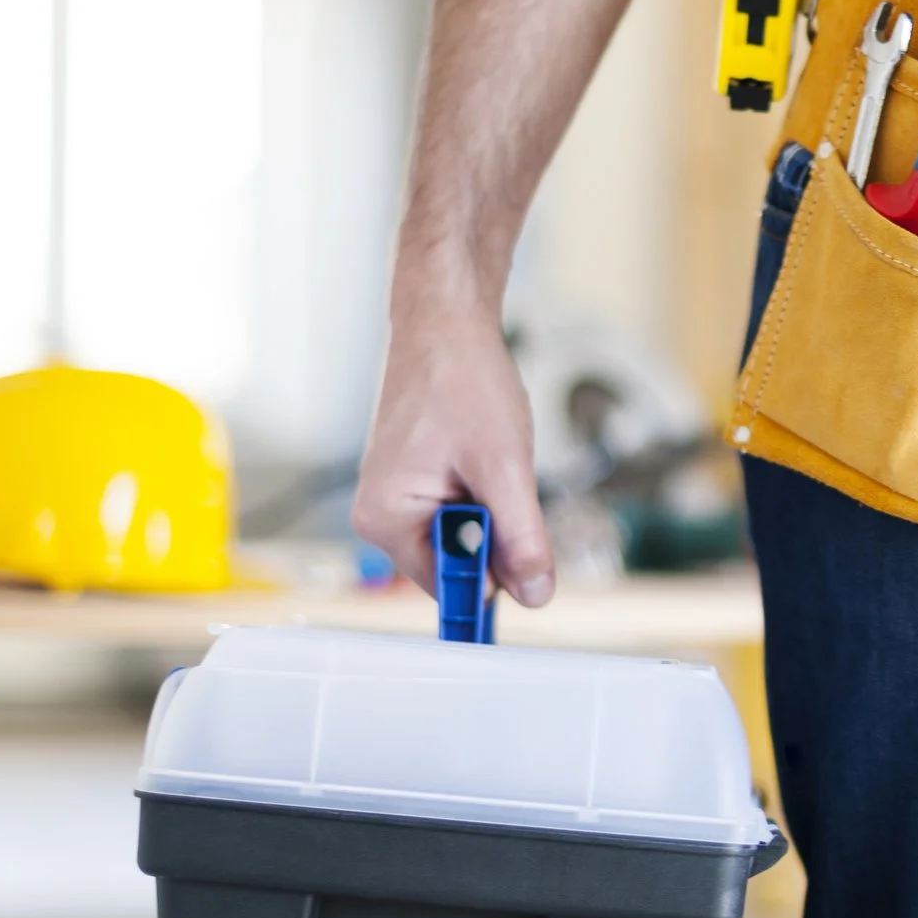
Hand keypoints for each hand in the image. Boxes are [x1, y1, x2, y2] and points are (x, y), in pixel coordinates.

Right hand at [352, 309, 554, 607]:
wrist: (447, 321)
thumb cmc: (463, 382)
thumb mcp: (505, 469)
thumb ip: (520, 538)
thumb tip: (535, 596)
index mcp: (387, 520)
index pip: (448, 589)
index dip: (495, 583)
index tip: (532, 576)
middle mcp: (382, 516)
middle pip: (459, 564)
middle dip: (498, 536)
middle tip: (508, 484)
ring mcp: (398, 499)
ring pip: (467, 537)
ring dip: (496, 510)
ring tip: (494, 460)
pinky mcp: (417, 483)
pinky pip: (463, 512)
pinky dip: (489, 493)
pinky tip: (488, 455)